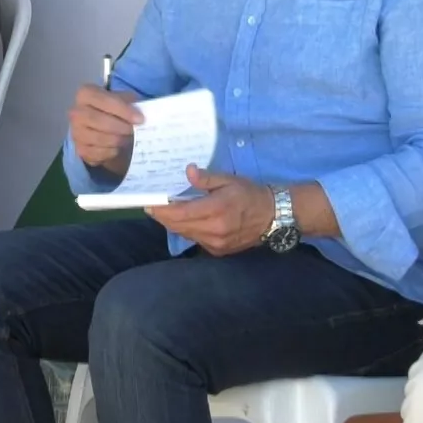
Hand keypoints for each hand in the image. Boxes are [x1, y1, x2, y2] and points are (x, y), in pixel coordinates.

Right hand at [68, 84, 140, 169]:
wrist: (105, 130)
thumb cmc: (115, 111)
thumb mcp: (124, 100)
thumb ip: (131, 103)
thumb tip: (140, 111)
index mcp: (85, 94)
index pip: (103, 100)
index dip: (122, 110)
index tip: (139, 119)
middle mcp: (76, 112)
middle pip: (98, 120)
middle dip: (120, 127)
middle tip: (135, 131)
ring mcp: (76, 132)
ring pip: (100, 139)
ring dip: (118, 140)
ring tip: (128, 139)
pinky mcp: (80, 150)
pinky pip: (99, 153)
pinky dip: (112, 152)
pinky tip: (118, 147)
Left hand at [146, 166, 272, 255]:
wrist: (273, 216)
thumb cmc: (249, 194)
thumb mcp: (228, 180)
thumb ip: (206, 179)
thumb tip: (188, 172)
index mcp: (216, 210)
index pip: (180, 213)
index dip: (161, 210)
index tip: (149, 203)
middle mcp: (214, 230)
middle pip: (178, 226)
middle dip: (163, 217)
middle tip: (153, 206)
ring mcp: (216, 243)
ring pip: (185, 234)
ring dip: (173, 224)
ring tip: (165, 212)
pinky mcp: (218, 251)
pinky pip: (195, 240)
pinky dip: (187, 230)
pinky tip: (185, 220)